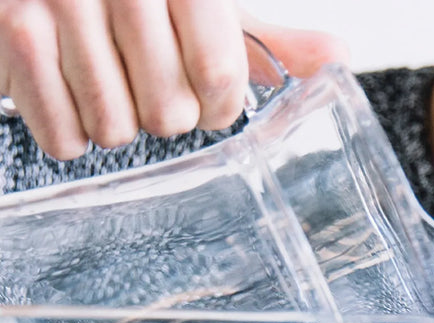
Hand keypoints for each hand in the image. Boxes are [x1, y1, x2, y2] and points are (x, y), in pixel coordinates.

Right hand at [0, 1, 347, 159]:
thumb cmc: (123, 1)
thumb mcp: (199, 9)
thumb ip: (264, 40)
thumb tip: (337, 62)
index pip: (220, 77)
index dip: (217, 105)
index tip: (207, 97)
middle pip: (169, 113)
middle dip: (162, 114)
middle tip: (143, 82)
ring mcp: (57, 1)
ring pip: (115, 128)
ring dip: (113, 122)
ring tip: (103, 82)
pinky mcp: (9, 29)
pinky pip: (62, 135)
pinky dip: (67, 130)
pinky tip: (67, 92)